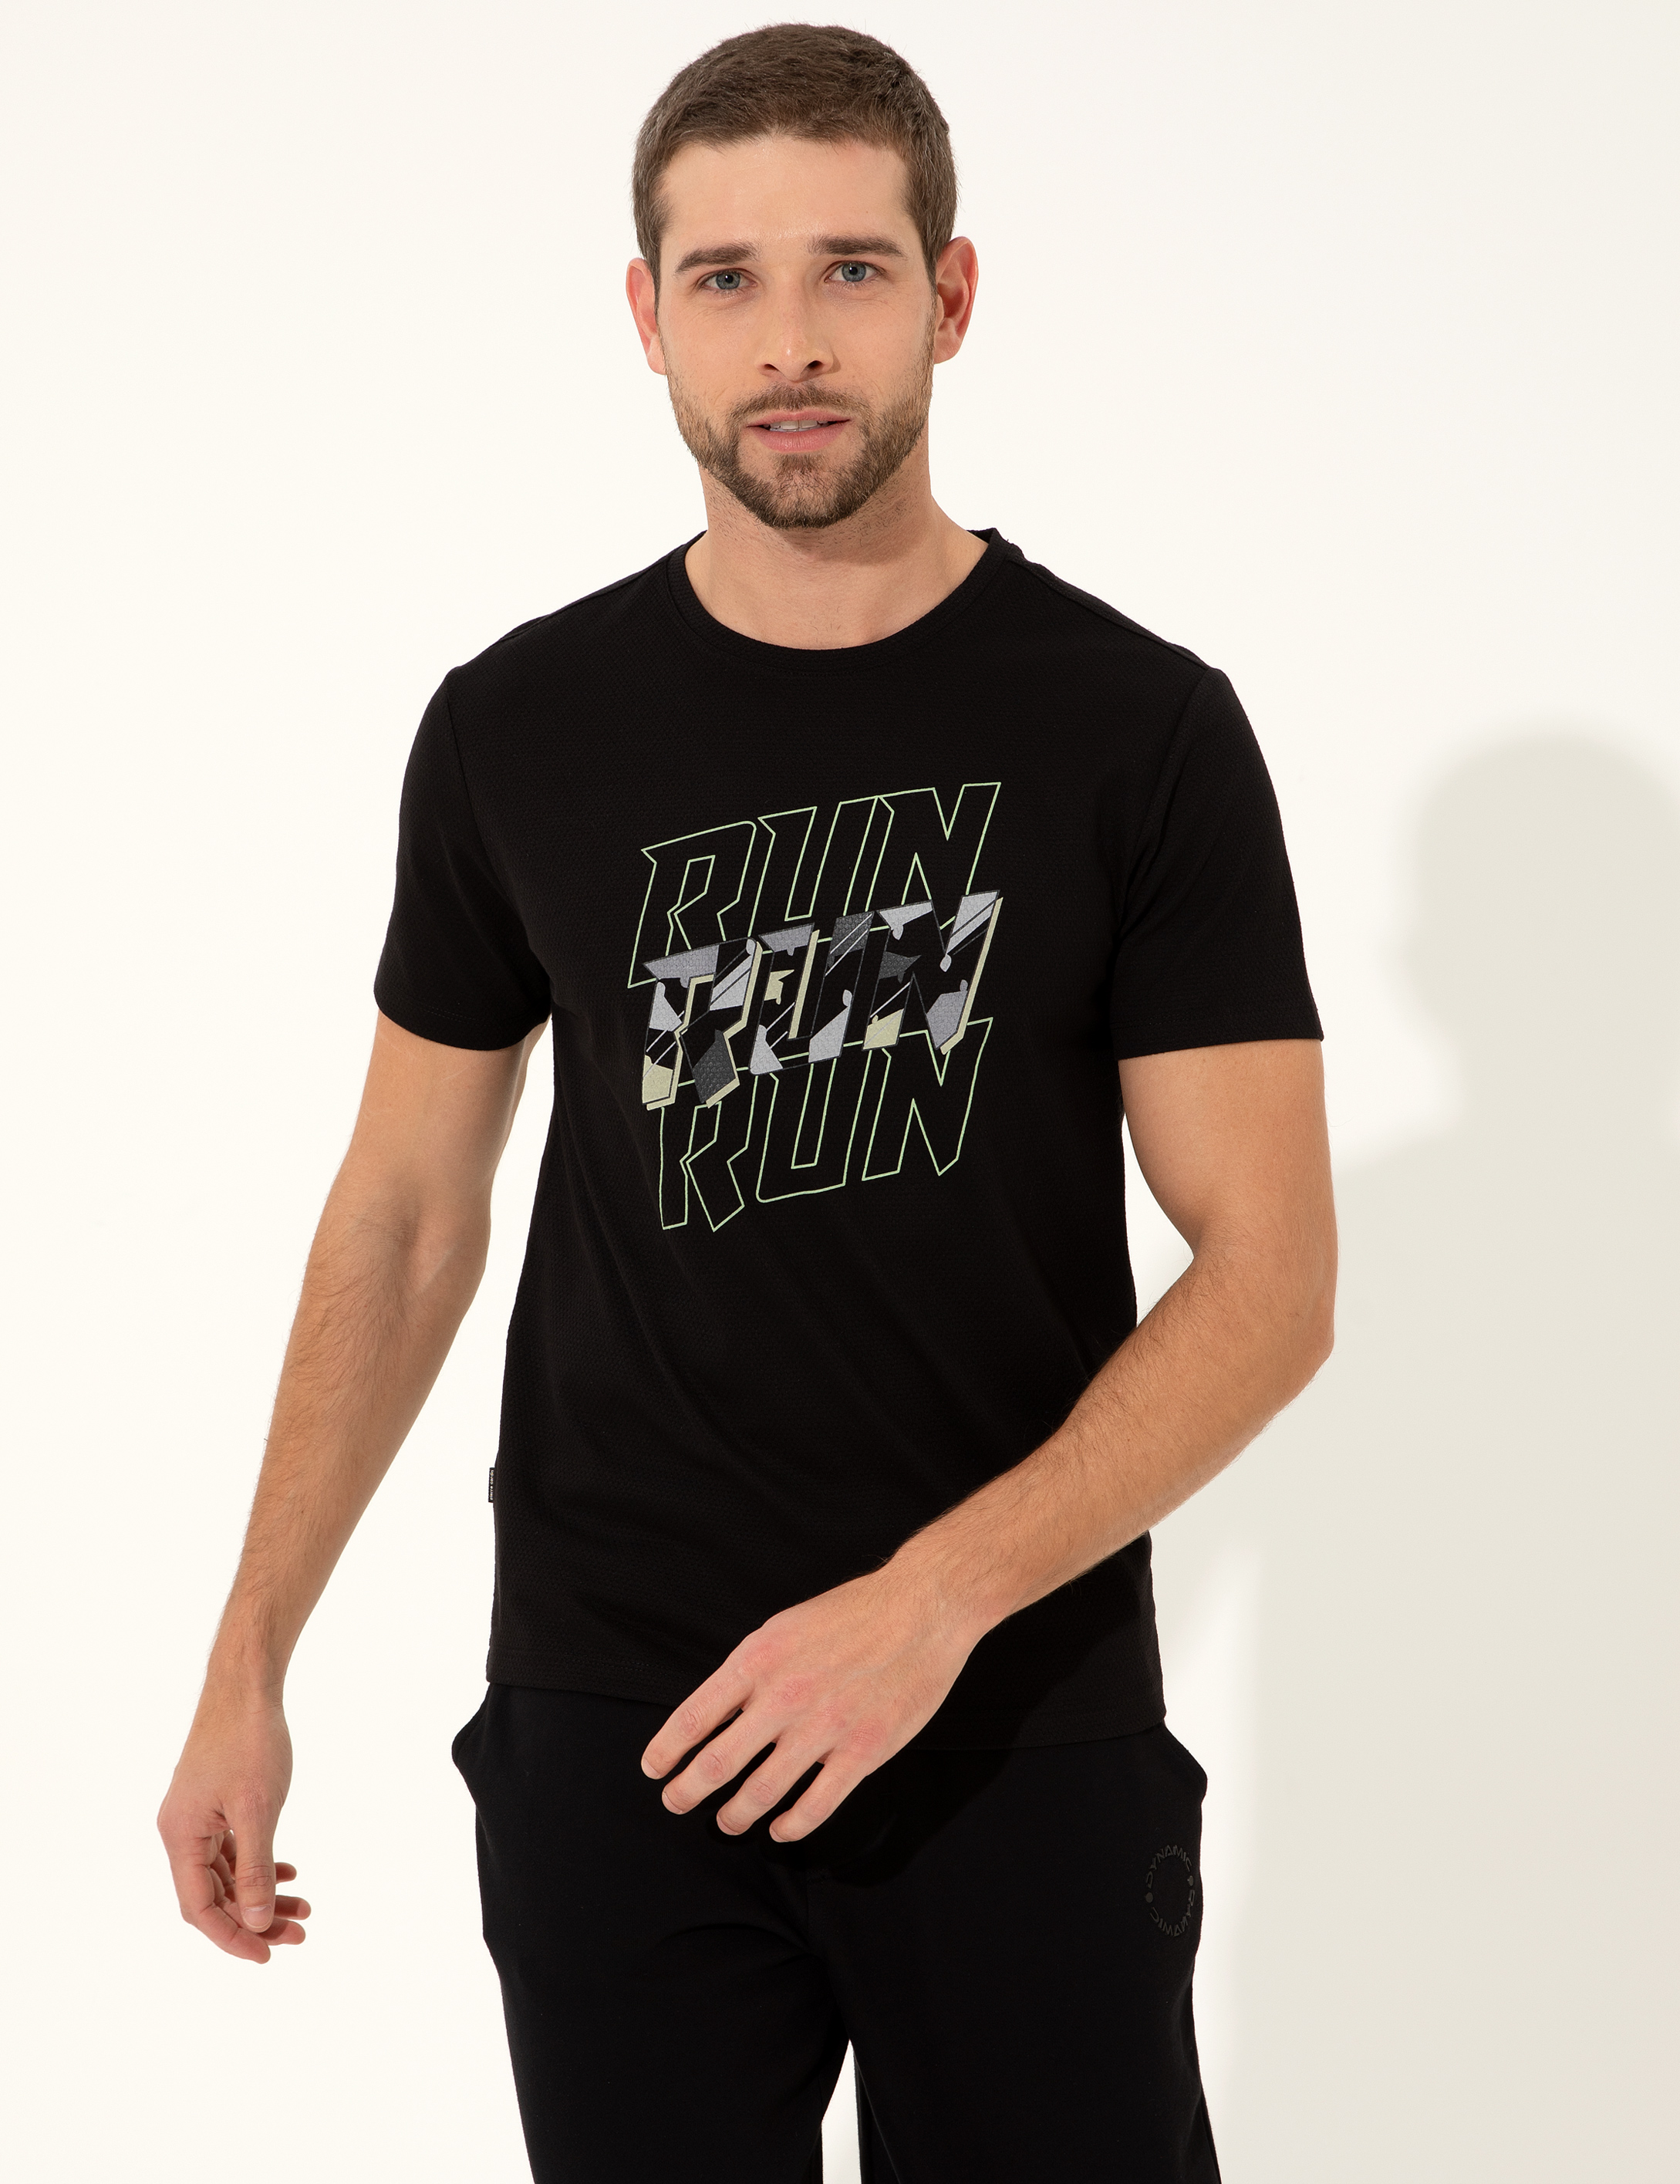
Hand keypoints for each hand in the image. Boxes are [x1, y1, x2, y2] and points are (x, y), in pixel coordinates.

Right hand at [158, 1689, 310, 1963]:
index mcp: (180, 1836)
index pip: (200, 1908)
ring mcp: (199, 1817)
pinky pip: (234, 1849)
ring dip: (263, 1894)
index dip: (232, 1937)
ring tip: (304, 1909)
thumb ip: (255, 1868)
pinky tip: (290, 1872)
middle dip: (255, 1919)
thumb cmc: (248, 1740)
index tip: (268, 1955)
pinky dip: (261, 1864)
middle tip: (300, 1933)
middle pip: (215, 1896)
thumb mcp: (257, 1808)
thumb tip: (254, 1922)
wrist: (247, 1684)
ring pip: (229, 1874)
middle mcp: (182, 1831)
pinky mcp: (216, 1802)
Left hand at [641, 1565, 976, 1841]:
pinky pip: (815, 1806)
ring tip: (727, 1822)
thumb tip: (719, 1710)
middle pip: (718, 1763)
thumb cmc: (853, 1613)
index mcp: (758, 1660)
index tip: (653, 1769)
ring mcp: (823, 1729)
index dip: (667, 1750)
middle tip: (676, 1803)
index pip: (694, 1716)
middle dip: (688, 1791)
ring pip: (761, 1793)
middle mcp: (783, 1697)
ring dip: (736, 1815)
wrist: (923, 1608)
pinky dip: (790, 1826)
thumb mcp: (785, 1627)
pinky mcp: (862, 1752)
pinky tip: (780, 1830)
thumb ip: (751, 1670)